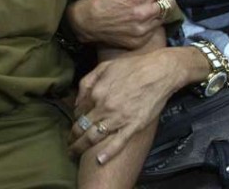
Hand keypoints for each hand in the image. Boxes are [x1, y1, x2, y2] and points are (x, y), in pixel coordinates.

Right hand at [67, 0, 176, 49]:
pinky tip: (139, 20)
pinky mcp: (140, 41)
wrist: (86, 23)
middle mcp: (142, 13)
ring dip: (158, 11)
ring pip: (164, 17)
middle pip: (170, 3)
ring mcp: (142, 30)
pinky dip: (151, 24)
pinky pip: (155, 29)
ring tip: (145, 8)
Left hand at [69, 49, 184, 163]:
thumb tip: (77, 100)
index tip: (75, 124)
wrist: (159, 72)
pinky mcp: (133, 126)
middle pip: (82, 127)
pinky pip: (117, 143)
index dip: (75, 119)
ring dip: (81, 147)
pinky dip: (107, 154)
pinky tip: (99, 161)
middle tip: (69, 144)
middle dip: (73, 137)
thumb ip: (87, 82)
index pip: (79, 111)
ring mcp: (118, 119)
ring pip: (94, 137)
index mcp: (96, 93)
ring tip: (74, 153)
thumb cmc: (132, 66)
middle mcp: (104, 108)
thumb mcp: (104, 66)